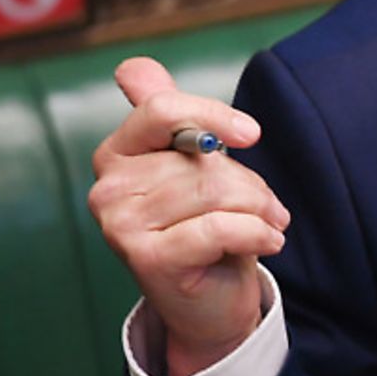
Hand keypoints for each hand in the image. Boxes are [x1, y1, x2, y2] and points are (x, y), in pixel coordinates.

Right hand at [90, 57, 290, 375]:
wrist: (210, 307)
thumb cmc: (206, 228)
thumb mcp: (192, 167)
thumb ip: (169, 116)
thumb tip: (131, 68)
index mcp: (118, 152)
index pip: (162, 108)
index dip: (212, 115)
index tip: (253, 135)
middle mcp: (107, 186)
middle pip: (201, 157)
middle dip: (249, 182)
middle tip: (266, 206)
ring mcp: (120, 224)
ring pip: (215, 190)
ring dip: (260, 209)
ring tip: (268, 224)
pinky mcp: (147, 258)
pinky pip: (220, 227)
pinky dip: (257, 233)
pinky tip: (269, 242)